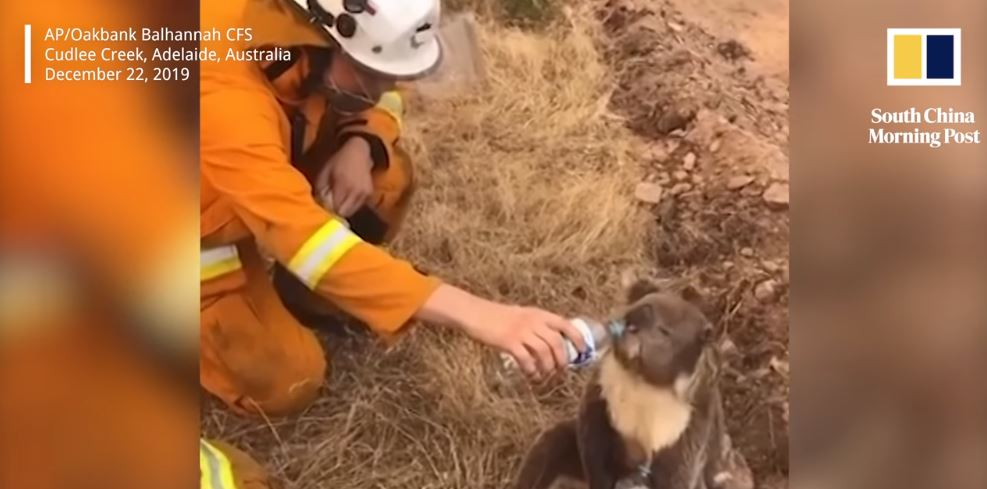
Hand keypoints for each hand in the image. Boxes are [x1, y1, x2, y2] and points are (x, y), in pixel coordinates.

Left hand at [316, 137, 373, 216]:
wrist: (358, 152)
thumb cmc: (337, 161)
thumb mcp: (324, 173)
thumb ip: (320, 190)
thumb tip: (320, 205)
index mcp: (342, 185)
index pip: (336, 208)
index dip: (329, 210)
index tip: (325, 208)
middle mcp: (355, 191)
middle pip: (345, 213)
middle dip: (337, 212)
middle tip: (330, 206)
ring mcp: (364, 193)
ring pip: (352, 211)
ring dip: (344, 209)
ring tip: (339, 201)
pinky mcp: (369, 193)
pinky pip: (358, 206)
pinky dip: (351, 204)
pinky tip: (347, 196)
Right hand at [415, 284, 587, 379]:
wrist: (476, 313)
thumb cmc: (498, 316)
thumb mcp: (522, 315)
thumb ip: (537, 325)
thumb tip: (552, 343)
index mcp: (538, 314)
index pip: (565, 324)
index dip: (577, 338)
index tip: (583, 351)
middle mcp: (533, 321)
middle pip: (557, 342)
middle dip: (562, 359)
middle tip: (560, 370)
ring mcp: (521, 331)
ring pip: (544, 352)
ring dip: (548, 367)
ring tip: (545, 376)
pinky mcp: (509, 341)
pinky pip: (526, 359)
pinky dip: (532, 370)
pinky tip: (531, 375)